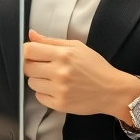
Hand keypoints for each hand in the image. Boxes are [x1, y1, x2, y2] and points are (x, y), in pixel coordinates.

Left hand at [23, 29, 139, 121]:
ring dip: (39, 80)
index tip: (33, 54)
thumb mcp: (76, 47)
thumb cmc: (95, 66)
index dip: (27, 51)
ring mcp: (59, 89)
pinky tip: (57, 89)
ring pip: (31, 83)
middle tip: (44, 67)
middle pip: (27, 67)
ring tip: (54, 79)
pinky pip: (39, 97)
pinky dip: (45, 93)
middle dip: (32, 66)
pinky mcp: (60, 104)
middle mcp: (59, 72)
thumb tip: (31, 34)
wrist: (112, 90)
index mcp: (63, 54)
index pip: (29, 50)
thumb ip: (51, 41)